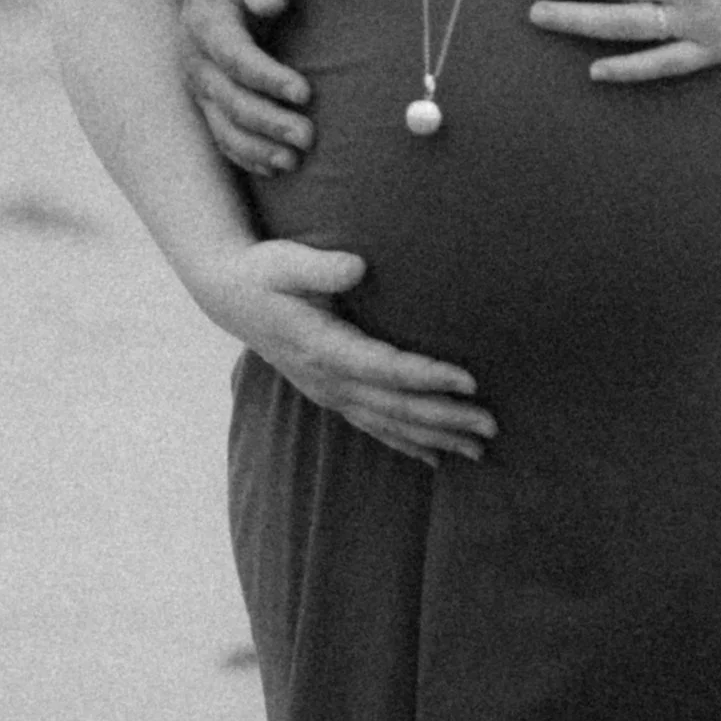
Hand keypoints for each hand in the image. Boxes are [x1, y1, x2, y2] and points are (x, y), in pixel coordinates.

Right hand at [179, 0, 314, 176]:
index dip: (269, 78)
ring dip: (258, 148)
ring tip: (294, 162)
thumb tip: (273, 4)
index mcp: (205, 20)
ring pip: (223, 127)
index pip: (235, 57)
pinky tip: (275, 168)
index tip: (306, 92)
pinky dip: (246, 156)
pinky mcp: (208, 100)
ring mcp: (200, 84)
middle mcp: (196, 58)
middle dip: (269, 121)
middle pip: (230, 100)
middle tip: (309, 137)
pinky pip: (222, 136)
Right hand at [205, 237, 494, 467]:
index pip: (387, 369)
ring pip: (389, 424)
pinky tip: (434, 458)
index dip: (429, 377)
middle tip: (492, 425)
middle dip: (446, 418)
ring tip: (478, 449)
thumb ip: (320, 267)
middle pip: (397, 406)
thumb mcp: (284, 262)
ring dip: (434, 437)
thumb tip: (357, 266)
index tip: (470, 381)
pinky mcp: (330, 394)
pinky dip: (405, 443)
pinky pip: (373, 427)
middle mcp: (329, 381)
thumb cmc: (263, 272)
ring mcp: (329, 393)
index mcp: (324, 348)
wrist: (229, 294)